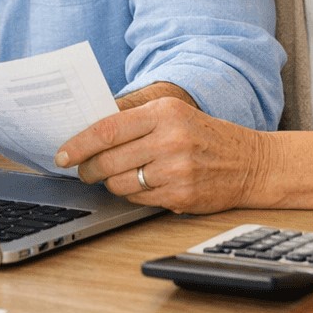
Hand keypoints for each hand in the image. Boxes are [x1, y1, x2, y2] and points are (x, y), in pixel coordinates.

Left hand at [55, 97, 270, 213]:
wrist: (250, 162)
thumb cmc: (204, 135)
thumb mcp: (173, 113)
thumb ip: (134, 118)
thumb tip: (89, 128)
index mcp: (164, 112)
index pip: (107, 129)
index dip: (79, 144)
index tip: (62, 154)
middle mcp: (170, 139)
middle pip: (109, 160)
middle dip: (88, 169)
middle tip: (82, 170)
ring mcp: (177, 170)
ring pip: (120, 183)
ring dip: (110, 183)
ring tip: (113, 177)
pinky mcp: (182, 195)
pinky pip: (139, 200)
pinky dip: (131, 195)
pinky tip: (140, 185)